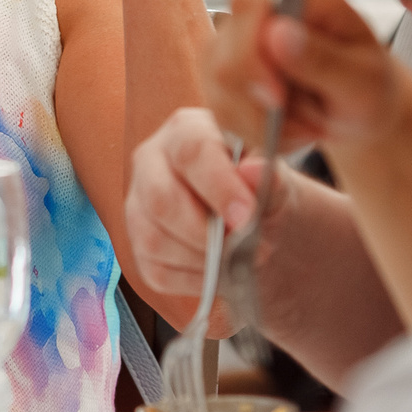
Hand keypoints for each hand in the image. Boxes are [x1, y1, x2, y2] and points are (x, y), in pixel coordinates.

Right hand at [123, 107, 283, 339]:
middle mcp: (150, 161)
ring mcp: (137, 204)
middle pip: (161, 200)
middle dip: (207, 233)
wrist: (246, 213)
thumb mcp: (273, 176)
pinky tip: (220, 272)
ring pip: (155, 240)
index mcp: (185, 131)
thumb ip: (268, 175)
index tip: (247, 217)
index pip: (193, 152)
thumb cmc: (256, 185)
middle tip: (248, 248)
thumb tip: (253, 171)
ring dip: (204, 260)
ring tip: (240, 260)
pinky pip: (158, 272)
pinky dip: (195, 280)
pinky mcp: (138, 244)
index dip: (220, 187)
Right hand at [204, 0, 402, 159]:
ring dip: (260, 124)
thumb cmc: (368, 87)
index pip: (249, 8)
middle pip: (223, 57)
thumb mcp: (363, 80)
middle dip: (260, 106)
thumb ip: (323, 59)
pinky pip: (218, 107)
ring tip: (305, 129)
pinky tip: (286, 131)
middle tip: (306, 128)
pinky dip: (252, 131)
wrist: (356, 107)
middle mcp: (261, 8)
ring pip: (217, 87)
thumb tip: (276, 32)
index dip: (252, 57)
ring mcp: (236, 38)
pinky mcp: (223, 69)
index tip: (278, 100)